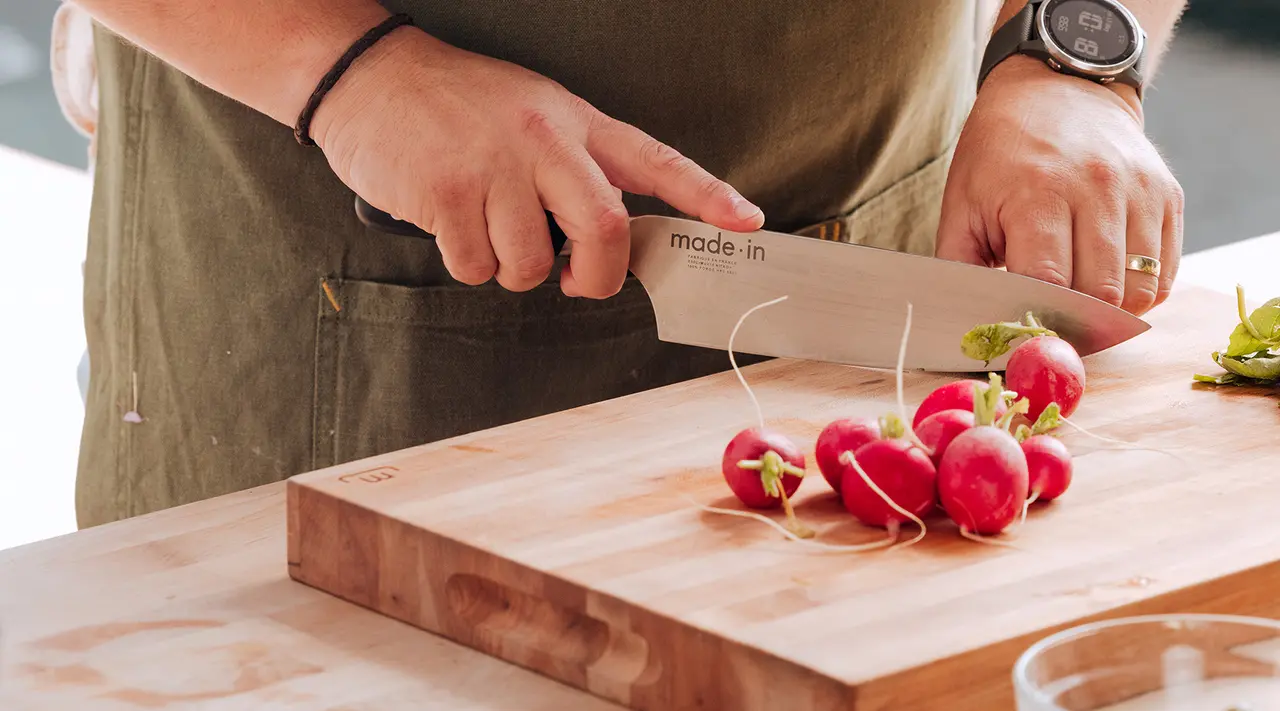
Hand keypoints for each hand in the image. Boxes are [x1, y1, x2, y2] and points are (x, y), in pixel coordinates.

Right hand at [312, 26, 764, 296]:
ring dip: (512, 270)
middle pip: (604, 232)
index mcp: (574, 123)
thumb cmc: (456, 104)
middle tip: (574, 279)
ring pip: (531, 266)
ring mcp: (495, 168)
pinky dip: (467, 264)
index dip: (706, 195)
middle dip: (594, 278)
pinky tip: (450, 224)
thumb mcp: (532, 113)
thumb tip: (603, 238)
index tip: (747, 221)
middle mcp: (544, 143)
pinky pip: (476, 268)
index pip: (656, 161)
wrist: (371, 75)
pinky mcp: (447, 195)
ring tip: (487, 229)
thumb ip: (573, 166)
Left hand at [935, 56, 1183, 315]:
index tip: (1023, 336)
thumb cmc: (999, 155)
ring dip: (1111, 312)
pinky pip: (1165, 271)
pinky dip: (1140, 292)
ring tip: (1080, 307)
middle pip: (1101, 295)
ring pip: (1141, 290)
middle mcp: (1097, 188)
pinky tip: (1107, 283)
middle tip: (1053, 330)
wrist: (1057, 88)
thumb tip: (967, 327)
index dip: (1037, 322)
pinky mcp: (1168, 195)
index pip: (1049, 285)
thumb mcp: (962, 206)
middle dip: (1075, 323)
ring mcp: (1140, 190)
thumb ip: (961, 269)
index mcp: (1038, 193)